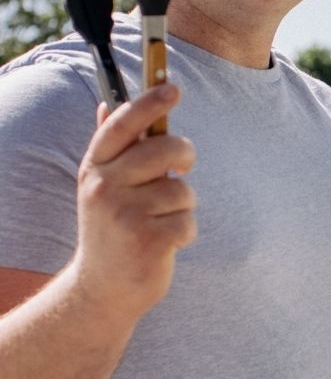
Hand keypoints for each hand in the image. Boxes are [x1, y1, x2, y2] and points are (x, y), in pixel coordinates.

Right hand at [72, 83, 196, 318]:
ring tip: (161, 222)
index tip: (173, 87)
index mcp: (94, 169)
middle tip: (182, 169)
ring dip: (183, 207)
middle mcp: (104, 187)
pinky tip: (166, 244)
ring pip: (183, 190)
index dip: (148, 102)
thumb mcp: (100, 189)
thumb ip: (111, 150)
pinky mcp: (147, 241)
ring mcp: (125, 214)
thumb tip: (105, 104)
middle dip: (185, 156)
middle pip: (167, 148)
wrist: (102, 290)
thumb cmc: (110, 231)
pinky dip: (185, 233)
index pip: (122, 124)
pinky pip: (188, 222)